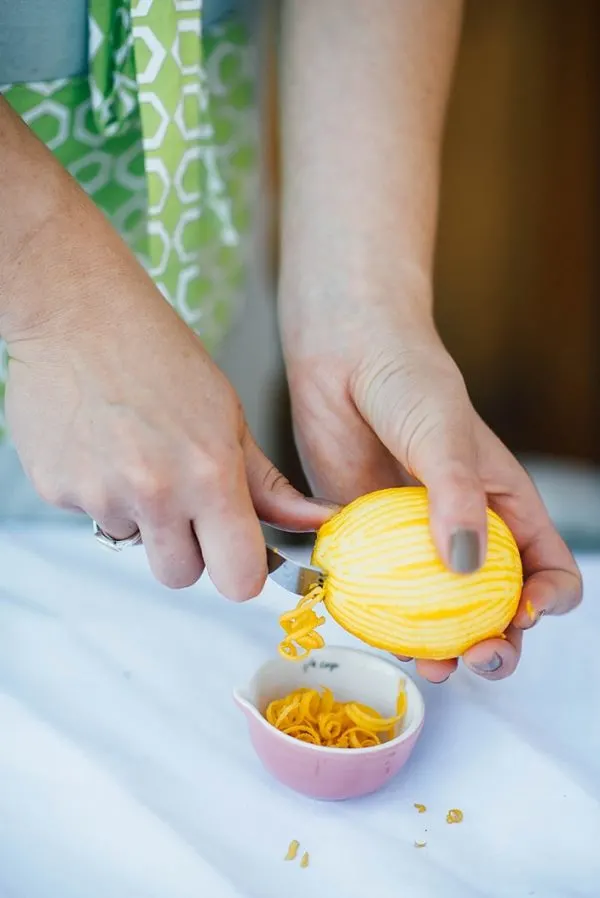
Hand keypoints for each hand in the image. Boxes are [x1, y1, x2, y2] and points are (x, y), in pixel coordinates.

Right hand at [2, 225, 331, 597]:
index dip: (239, 571)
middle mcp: (156, 492)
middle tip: (181, 498)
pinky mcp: (57, 490)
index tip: (235, 554)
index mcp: (210, 475)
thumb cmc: (161, 355)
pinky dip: (100, 492)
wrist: (79, 312)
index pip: (238, 579)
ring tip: (136, 452)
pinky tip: (102, 444)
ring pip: (134, 543)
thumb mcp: (229, 416)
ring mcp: (101, 494)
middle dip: (186, 550)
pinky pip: (92, 517)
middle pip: (180, 577)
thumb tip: (320, 520)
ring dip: (140, 516)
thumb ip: (269, 484)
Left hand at [282, 288, 581, 681]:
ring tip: (429, 665)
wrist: (345, 358)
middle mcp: (464, 533)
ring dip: (440, 648)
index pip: (546, 569)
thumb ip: (457, 497)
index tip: (525, 612)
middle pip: (496, 607)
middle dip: (498, 643)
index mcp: (504, 508)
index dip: (547, 600)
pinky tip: (374, 633)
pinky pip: (380, 596)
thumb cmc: (410, 384)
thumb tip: (467, 568)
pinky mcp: (366, 544)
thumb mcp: (445, 435)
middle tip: (477, 657)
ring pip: (437, 615)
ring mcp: (413, 543)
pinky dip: (382, 623)